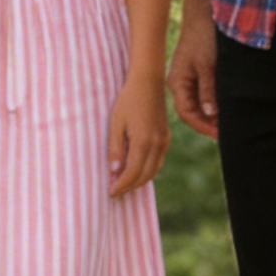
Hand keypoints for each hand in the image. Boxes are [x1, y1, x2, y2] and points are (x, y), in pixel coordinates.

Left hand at [107, 74, 169, 195]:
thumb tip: (114, 172)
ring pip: (153, 171)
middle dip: (129, 187)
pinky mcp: (165, 138)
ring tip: (122, 185)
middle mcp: (157, 144)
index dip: (121, 185)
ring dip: (138, 181)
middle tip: (114, 192)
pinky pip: (157, 161)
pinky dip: (147, 171)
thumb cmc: (127, 101)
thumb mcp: (115, 123)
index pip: (133, 173)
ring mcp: (164, 142)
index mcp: (144, 142)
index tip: (110, 192)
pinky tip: (135, 171)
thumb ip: (115, 148)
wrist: (147, 83)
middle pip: (144, 176)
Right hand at [166, 9, 219, 140]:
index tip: (222, 135)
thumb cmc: (205, 36)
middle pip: (194, 111)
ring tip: (232, 122)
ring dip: (215, 114)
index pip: (187, 114)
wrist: (206, 12)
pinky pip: (206, 93)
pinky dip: (217, 102)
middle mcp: (181, 83)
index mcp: (177, 82)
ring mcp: (189, 78)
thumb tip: (211, 114)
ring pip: (201, 104)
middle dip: (210, 124)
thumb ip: (209, 89)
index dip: (204, 127)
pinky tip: (230, 106)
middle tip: (230, 133)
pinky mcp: (200, 72)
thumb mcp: (208, 64)